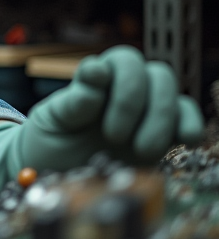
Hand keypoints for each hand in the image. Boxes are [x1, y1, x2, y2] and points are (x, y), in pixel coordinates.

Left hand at [0, 46, 204, 193]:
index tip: (99, 110)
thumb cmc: (49, 144)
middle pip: (155, 74)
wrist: (57, 179)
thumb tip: (97, 68)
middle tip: (114, 137)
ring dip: (161, 120)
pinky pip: (188, 119)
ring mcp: (148, 111)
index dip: (122, 79)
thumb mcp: (52, 122)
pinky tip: (184, 141)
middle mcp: (126, 90)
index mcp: (97, 79)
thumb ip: (74, 99)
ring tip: (139, 150)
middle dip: (137, 104)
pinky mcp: (164, 135)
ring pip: (172, 94)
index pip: (123, 60)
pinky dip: (190, 126)